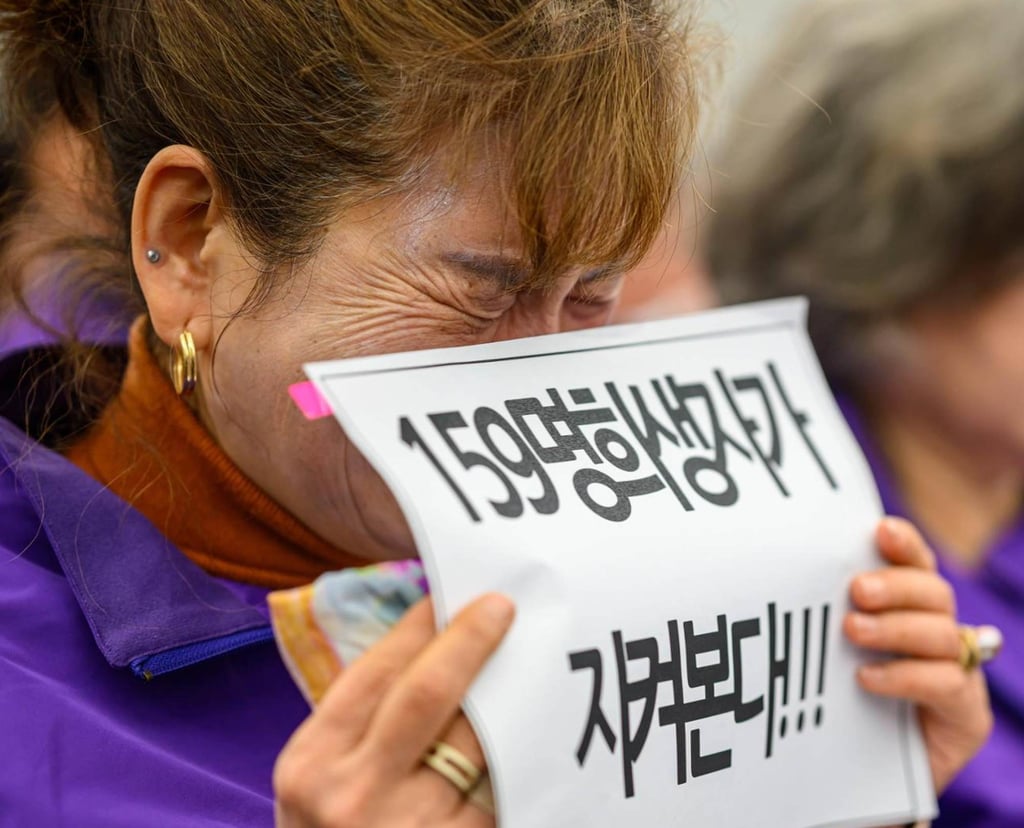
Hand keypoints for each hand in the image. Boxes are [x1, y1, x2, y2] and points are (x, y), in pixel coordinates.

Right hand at [274, 594, 512, 826]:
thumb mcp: (315, 783)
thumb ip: (360, 722)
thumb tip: (428, 643)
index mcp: (311, 764)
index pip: (376, 672)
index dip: (419, 627)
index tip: (450, 596)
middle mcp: (353, 795)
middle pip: (429, 693)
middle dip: (470, 641)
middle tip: (503, 606)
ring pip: (478, 741)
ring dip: (507, 695)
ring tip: (528, 658)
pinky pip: (500, 791)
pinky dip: (517, 755)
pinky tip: (533, 727)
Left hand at [845, 517, 992, 794]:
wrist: (860, 773)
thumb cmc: (839, 698)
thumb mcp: (828, 649)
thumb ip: (824, 615)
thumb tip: (784, 574)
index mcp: (911, 608)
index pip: (916, 564)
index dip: (904, 545)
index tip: (881, 529)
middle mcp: (940, 632)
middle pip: (933, 592)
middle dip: (895, 586)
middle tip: (856, 591)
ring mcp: (958, 672)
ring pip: (939, 634)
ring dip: (895, 628)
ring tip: (853, 631)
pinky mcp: (964, 715)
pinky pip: (946, 683)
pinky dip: (905, 675)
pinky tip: (867, 678)